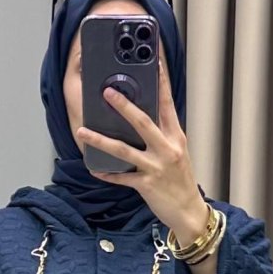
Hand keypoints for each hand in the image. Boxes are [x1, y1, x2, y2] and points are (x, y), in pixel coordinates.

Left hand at [77, 57, 207, 240]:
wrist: (189, 212)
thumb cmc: (181, 181)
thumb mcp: (178, 153)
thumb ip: (163, 135)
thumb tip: (142, 118)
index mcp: (176, 137)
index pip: (167, 104)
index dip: (161, 82)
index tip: (154, 61)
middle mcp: (167, 149)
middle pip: (143, 122)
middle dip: (124, 106)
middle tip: (107, 92)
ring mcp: (156, 167)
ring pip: (124, 150)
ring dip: (101, 140)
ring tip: (83, 131)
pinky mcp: (146, 185)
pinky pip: (121, 178)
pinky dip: (107, 174)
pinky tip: (94, 169)